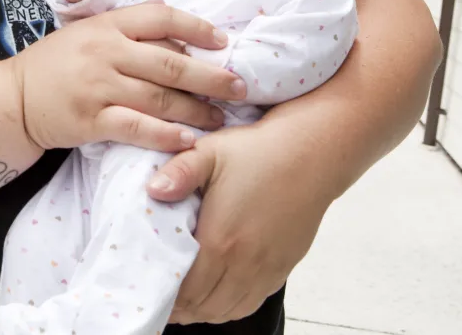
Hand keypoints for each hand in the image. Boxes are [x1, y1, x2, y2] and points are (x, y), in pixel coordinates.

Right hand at [11, 1, 247, 152]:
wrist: (13, 98)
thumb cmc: (54, 64)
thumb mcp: (86, 31)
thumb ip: (125, 24)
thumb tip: (166, 11)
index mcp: (106, 25)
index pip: (160, 17)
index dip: (196, 27)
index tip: (222, 41)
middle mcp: (105, 52)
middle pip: (170, 62)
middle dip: (211, 76)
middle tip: (240, 87)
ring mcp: (98, 87)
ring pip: (160, 98)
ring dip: (196, 110)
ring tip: (221, 119)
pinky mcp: (90, 120)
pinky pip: (136, 128)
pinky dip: (166, 135)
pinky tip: (188, 140)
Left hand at [147, 123, 331, 324]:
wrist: (312, 152)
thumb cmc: (258, 151)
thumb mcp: (210, 152)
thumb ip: (179, 172)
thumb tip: (153, 191)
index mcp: (221, 240)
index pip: (186, 288)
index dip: (165, 295)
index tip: (149, 290)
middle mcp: (245, 263)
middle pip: (205, 306)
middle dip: (180, 307)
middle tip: (161, 298)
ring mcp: (267, 268)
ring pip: (229, 309)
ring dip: (204, 310)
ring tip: (184, 302)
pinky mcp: (283, 266)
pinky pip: (252, 301)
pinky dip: (230, 306)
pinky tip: (217, 296)